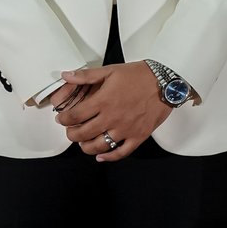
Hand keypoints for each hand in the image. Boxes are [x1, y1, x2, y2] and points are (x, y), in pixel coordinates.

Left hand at [53, 62, 170, 161]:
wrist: (165, 82)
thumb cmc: (138, 75)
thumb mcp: (110, 70)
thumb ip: (86, 75)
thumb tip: (66, 75)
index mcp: (103, 101)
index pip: (75, 115)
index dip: (64, 119)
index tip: (61, 119)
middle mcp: (112, 118)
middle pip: (83, 133)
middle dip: (72, 134)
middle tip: (70, 130)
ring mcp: (125, 130)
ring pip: (99, 146)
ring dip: (86, 146)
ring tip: (82, 142)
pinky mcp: (138, 137)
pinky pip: (121, 152)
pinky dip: (109, 157)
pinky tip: (100, 156)